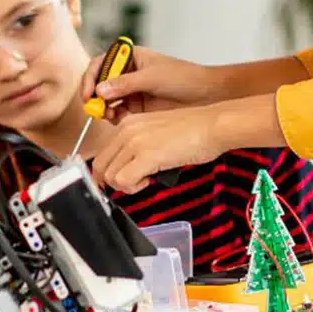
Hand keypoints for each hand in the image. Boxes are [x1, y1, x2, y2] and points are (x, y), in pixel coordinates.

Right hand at [82, 47, 227, 121]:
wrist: (206, 95)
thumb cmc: (184, 77)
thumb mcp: (152, 77)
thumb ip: (125, 84)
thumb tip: (100, 90)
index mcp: (131, 57)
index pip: (101, 64)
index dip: (91, 77)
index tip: (89, 92)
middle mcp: (128, 74)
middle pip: (100, 84)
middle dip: (95, 96)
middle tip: (94, 108)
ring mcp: (132, 92)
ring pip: (107, 101)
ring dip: (104, 108)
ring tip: (108, 115)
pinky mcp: (138, 108)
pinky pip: (118, 114)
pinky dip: (114, 118)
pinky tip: (119, 120)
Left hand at [93, 106, 229, 192]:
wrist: (213, 125)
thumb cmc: (194, 130)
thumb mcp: (157, 133)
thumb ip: (139, 147)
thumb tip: (130, 168)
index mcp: (128, 123)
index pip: (102, 153)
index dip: (108, 172)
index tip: (117, 180)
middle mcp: (127, 130)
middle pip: (100, 166)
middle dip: (113, 181)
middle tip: (132, 183)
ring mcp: (135, 143)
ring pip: (109, 176)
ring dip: (125, 185)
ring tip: (144, 180)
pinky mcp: (146, 156)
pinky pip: (124, 181)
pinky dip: (133, 188)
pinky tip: (148, 181)